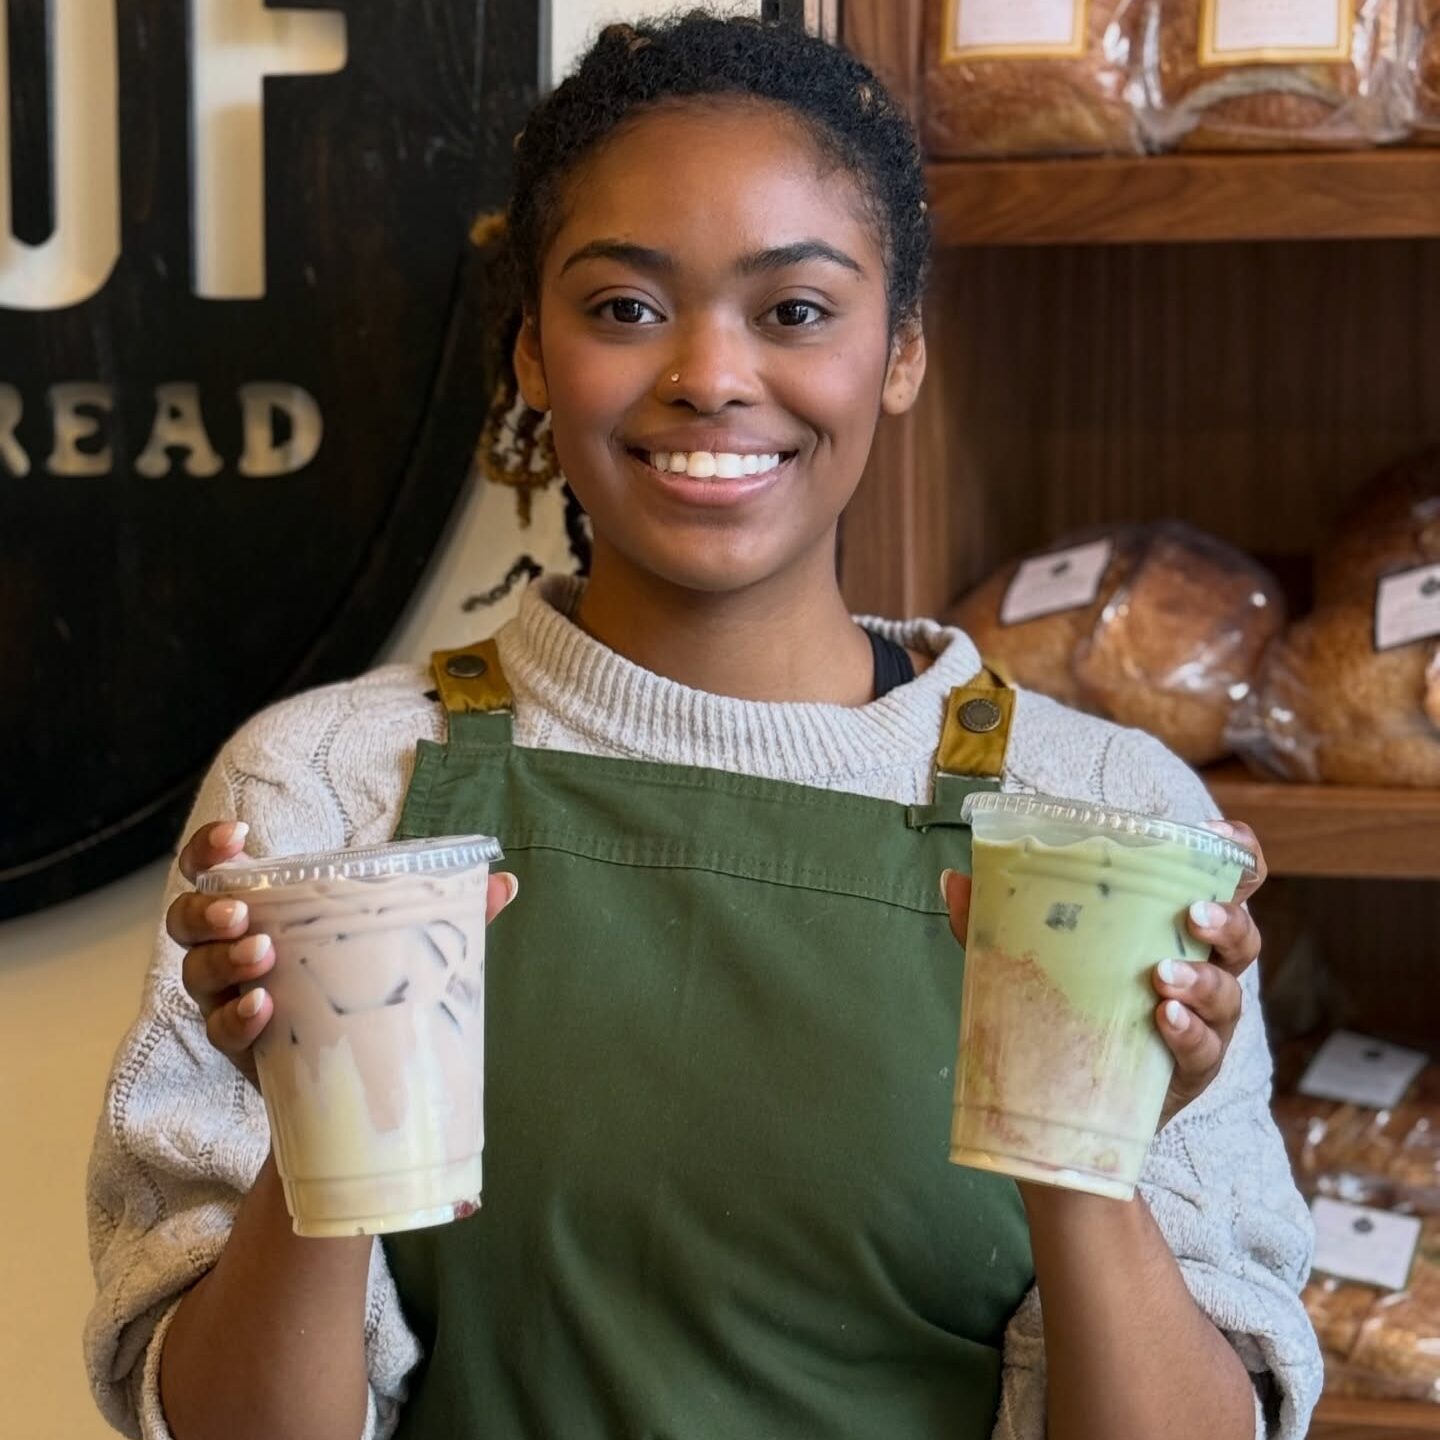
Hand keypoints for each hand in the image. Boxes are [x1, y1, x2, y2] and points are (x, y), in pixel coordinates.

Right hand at [168, 821, 518, 1084]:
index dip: (211, 849)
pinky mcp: (242, 1048)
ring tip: (262, 960)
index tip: (237, 837)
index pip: (215, 869)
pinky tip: (262, 1009)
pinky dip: (238, 1017)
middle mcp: (233, 951)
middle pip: (188, 921)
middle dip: (209, 912)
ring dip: (225, 961)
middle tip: (242, 915)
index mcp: (264, 911)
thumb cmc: (367, 990)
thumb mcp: (401, 945)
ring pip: (196, 972)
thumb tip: (505, 883)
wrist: (355, 1084)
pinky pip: (223, 1029)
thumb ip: (449, 912)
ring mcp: (230, 999)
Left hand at [938, 818, 1267, 1134]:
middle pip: (1242, 935)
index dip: (1235, 853)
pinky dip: (1187, 1033)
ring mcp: (1205, 1022)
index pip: (1226, 882)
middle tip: (1192, 913)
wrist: (1074, 1099)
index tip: (1218, 833)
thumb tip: (953, 881)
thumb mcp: (1037, 954)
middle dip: (1225, 919)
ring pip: (1229, 993)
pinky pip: (1204, 1050)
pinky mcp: (1192, 1069)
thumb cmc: (1070, 1004)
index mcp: (1174, 926)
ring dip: (1202, 980)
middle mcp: (1204, 968)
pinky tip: (1164, 1020)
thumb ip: (998, 920)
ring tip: (1163, 977)